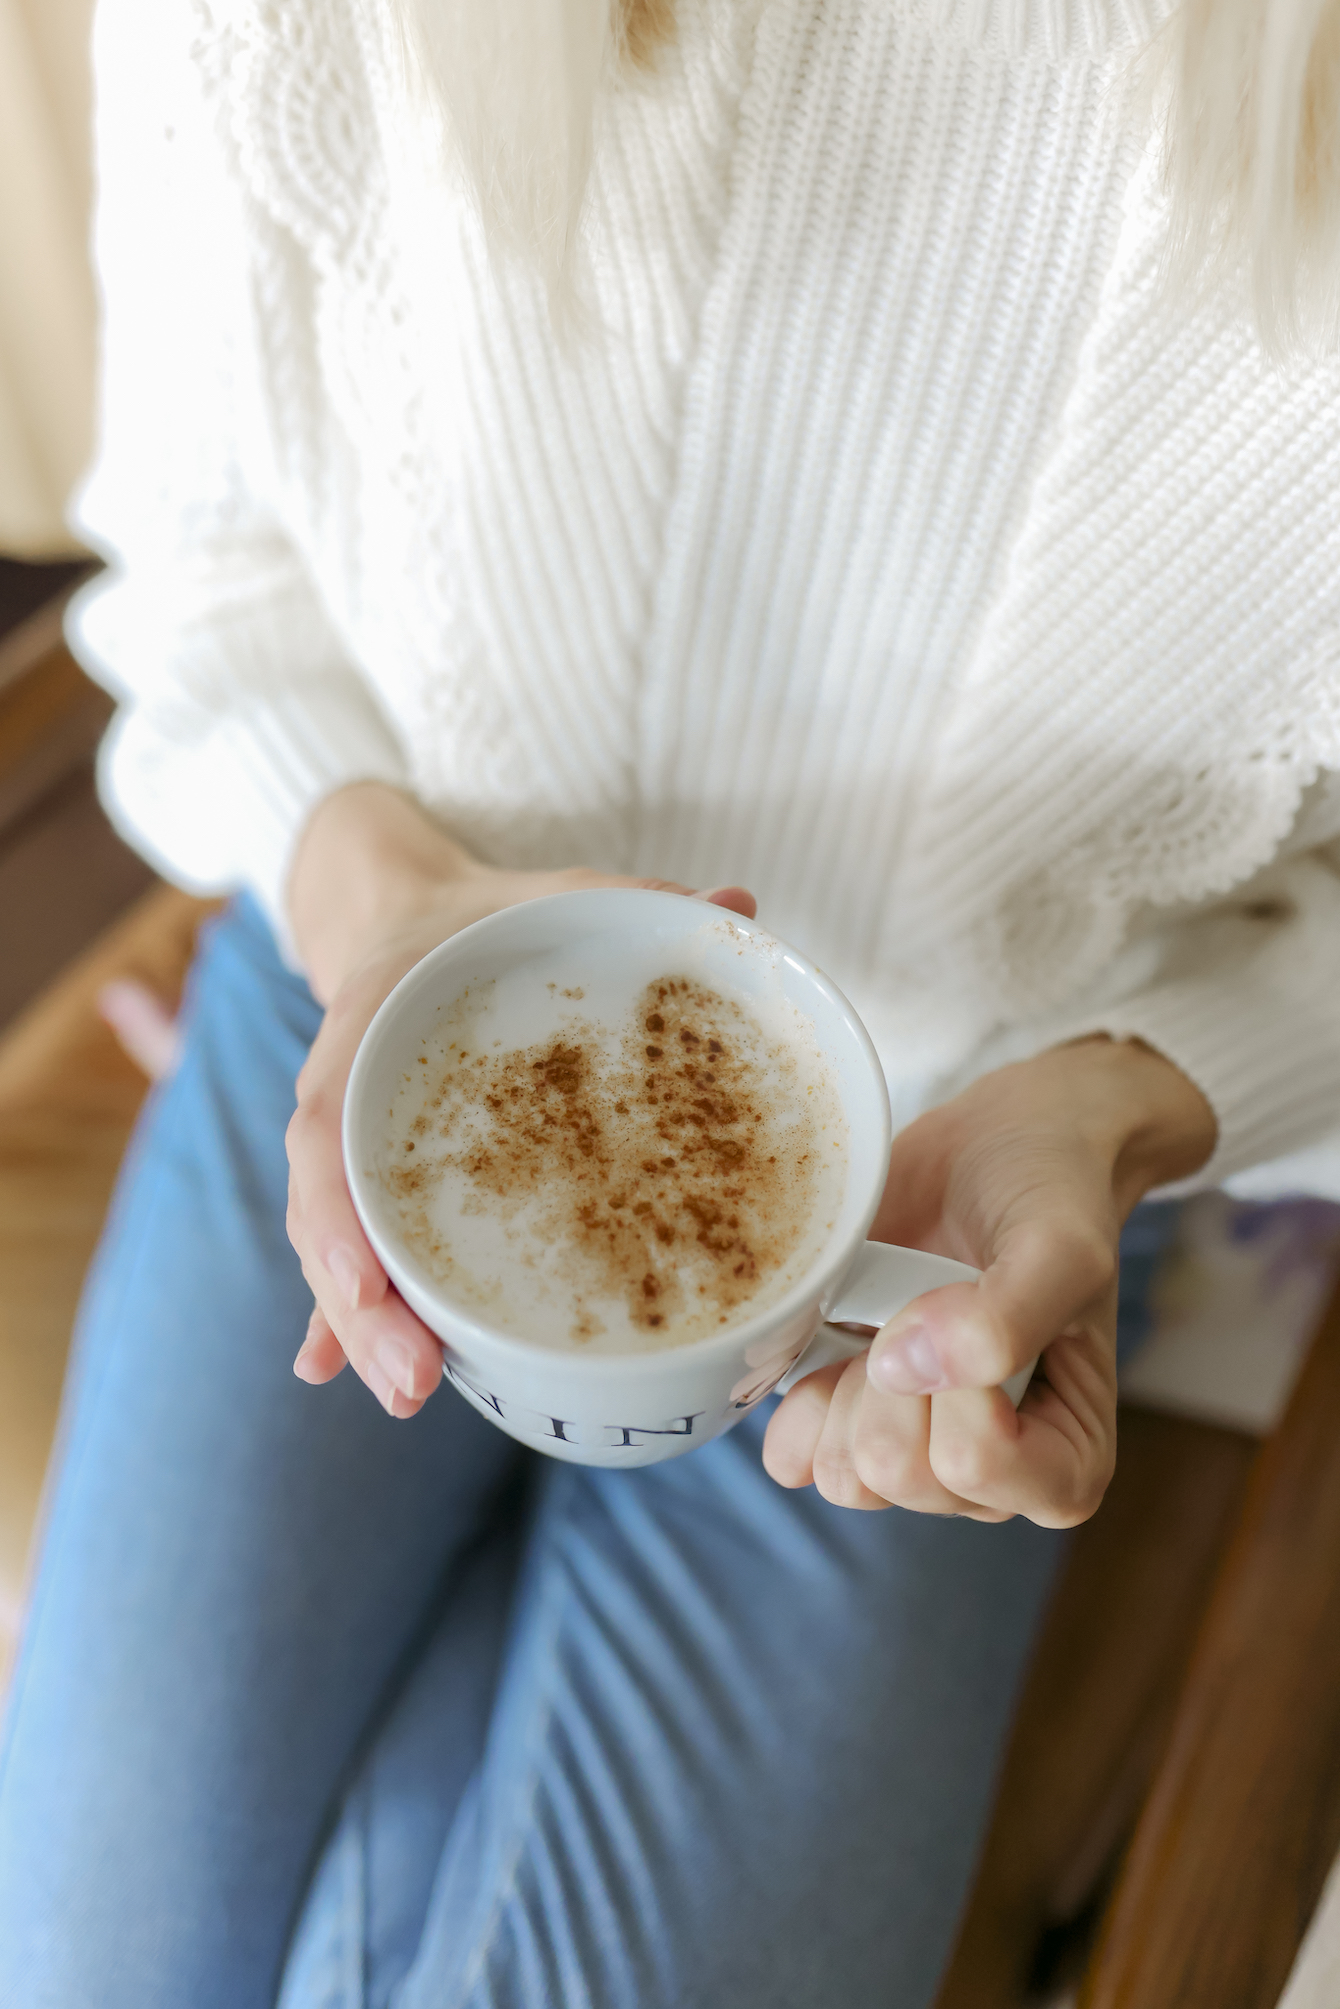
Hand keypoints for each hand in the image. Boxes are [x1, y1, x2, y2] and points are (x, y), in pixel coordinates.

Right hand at [284, 783, 755, 1415]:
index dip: (337, 1209)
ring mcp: (359, 1146)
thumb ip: (636, 899)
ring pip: (344, 1246)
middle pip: (329, 1214)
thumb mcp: (554, 894)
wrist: (417, 919)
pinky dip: (370, 1316)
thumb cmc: (487, 922)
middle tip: (411, 1380)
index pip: (326, 1122)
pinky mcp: (389, 1183)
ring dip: (368, 1327)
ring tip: (411, 1392)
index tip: (364, 1281)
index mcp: (370, 1022)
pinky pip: (371, 1251)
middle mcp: (348, 1094)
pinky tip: (386, 1381)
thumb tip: (740, 908)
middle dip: (359, 1305)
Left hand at [762, 1039, 1215, 1525]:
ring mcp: (916, 1460)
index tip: (973, 1305)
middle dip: (896, 1376)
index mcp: (1065, 1463)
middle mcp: (992, 1484)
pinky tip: (837, 1339)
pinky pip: (794, 1457)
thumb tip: (902, 1369)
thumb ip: (1006, 1319)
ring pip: (842, 1472)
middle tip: (927, 1304)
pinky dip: (801, 1394)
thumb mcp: (1060, 1247)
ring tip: (889, 1318)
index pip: (974, 1467)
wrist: (995, 1150)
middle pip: (896, 1473)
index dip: (955, 1382)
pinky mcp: (849, 1423)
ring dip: (849, 1381)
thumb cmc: (1049, 1198)